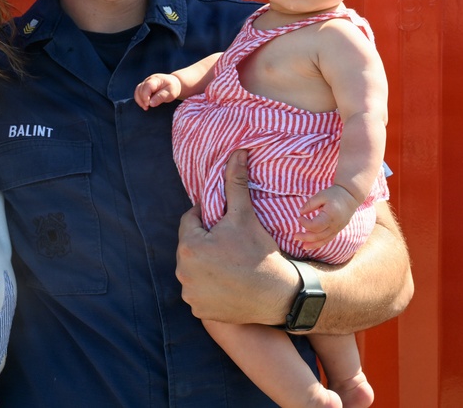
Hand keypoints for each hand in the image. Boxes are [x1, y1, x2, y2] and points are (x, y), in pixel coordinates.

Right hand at [134, 73, 181, 109]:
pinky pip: (138, 92)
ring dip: (139, 100)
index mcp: (156, 79)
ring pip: (137, 91)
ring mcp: (145, 83)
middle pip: (140, 88)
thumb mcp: (170, 93)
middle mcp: (148, 80)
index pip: (147, 86)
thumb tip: (150, 103)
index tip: (148, 105)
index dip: (145, 96)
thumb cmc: (172, 88)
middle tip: (147, 108)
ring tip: (145, 108)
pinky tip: (144, 105)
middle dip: (142, 99)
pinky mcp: (144, 87)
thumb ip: (161, 97)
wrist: (174, 83)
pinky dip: (139, 99)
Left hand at [175, 150, 296, 325]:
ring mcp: (190, 294)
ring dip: (205, 264)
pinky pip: (199, 292)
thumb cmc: (260, 252)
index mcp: (189, 246)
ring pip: (194, 269)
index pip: (191, 222)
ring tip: (230, 262)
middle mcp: (183, 272)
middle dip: (205, 241)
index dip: (208, 219)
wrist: (279, 295)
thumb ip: (235, 183)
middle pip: (191, 246)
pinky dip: (209, 287)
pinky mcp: (199, 310)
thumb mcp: (245, 215)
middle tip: (230, 243)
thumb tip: (237, 152)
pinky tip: (227, 282)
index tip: (225, 223)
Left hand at [293, 184, 359, 249]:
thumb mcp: (321, 195)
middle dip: (306, 237)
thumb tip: (300, 212)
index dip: (305, 224)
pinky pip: (328, 239)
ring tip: (302, 246)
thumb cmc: (334, 194)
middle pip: (319, 236)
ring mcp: (337, 229)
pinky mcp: (337, 230)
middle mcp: (334, 225)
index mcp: (330, 216)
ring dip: (312, 244)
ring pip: (324, 240)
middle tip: (295, 236)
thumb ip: (310, 204)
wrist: (350, 196)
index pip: (315, 225)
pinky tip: (311, 245)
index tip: (299, 217)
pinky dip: (319, 243)